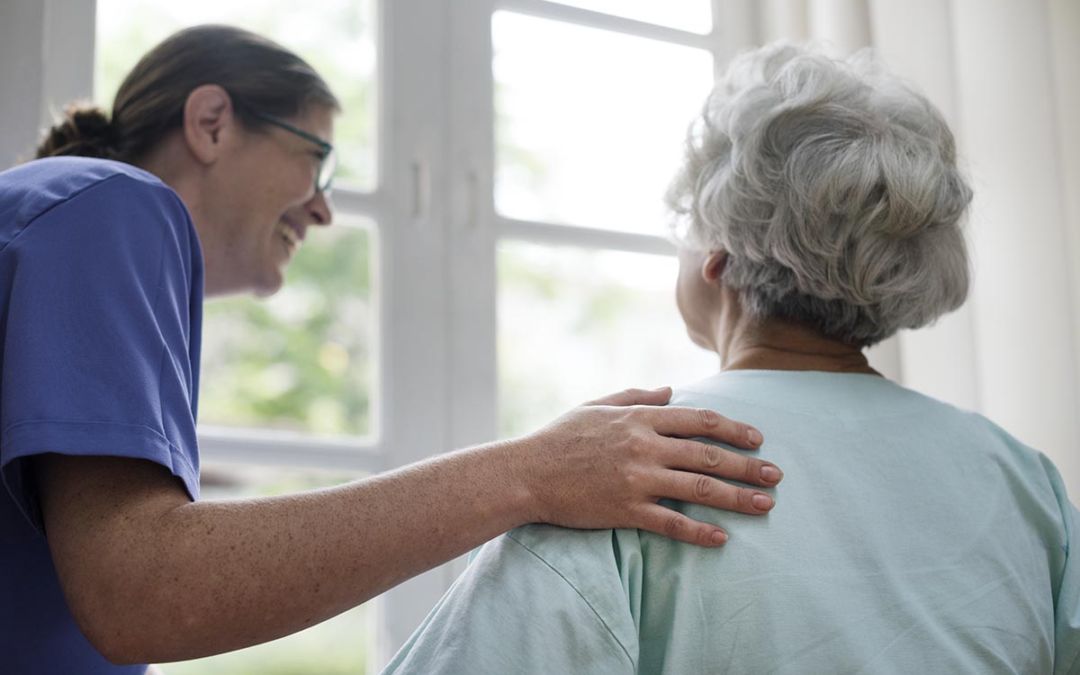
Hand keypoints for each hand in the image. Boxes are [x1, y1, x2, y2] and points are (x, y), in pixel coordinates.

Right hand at [516, 386, 781, 546]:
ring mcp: (637, 479)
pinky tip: (721, 539)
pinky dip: (699, 531)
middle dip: (748, 465)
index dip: (734, 429)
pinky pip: (671, 522)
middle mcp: (644, 446)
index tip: (757, 439)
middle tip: (776, 475)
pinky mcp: (626, 509)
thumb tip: (671, 390)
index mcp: (639, 418)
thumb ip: (636, 396)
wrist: (526, 473)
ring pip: (699, 488)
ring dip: (737, 497)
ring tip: (766, 505)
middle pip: (709, 454)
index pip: (699, 420)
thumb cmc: (559, 437)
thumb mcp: (597, 405)